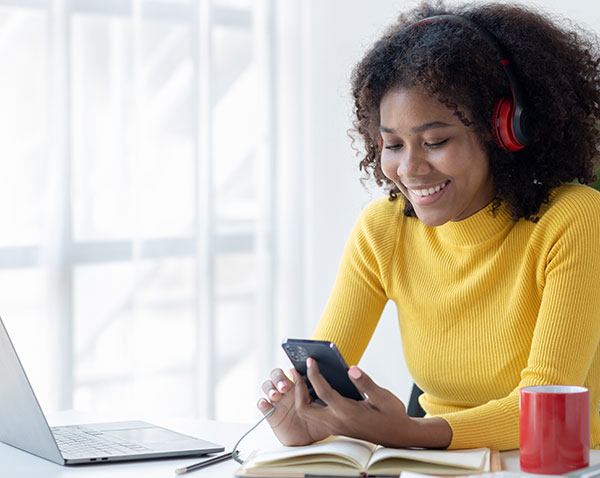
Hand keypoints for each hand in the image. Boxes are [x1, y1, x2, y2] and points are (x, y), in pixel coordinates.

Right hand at [257, 368, 329, 445]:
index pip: (292, 373)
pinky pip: (263, 405)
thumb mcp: (327, 407)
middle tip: (284, 386)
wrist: (311, 440)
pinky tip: (265, 403)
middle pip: (276, 375)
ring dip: (270, 388)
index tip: (294, 371)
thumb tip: (344, 375)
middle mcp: (286, 391)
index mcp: (299, 386)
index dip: (293, 371)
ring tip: (275, 395)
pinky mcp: (271, 414)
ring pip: (267, 387)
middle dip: (278, 378)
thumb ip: (330, 392)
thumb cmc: (319, 421)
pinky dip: (262, 403)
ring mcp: (278, 401)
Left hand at [292, 358, 451, 447]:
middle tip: (296, 370)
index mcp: (348, 413)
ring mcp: (334, 426)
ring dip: (301, 396)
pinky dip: (308, 401)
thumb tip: (351, 368)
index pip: (323, 392)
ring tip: (301, 377)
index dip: (314, 374)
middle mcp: (337, 422)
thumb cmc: (392, 415)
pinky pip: (314, 415)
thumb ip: (366, 383)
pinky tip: (311, 387)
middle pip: (305, 408)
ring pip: (307, 414)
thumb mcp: (384, 397)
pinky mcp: (335, 427)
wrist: (398, 437)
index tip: (310, 360)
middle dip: (298, 389)